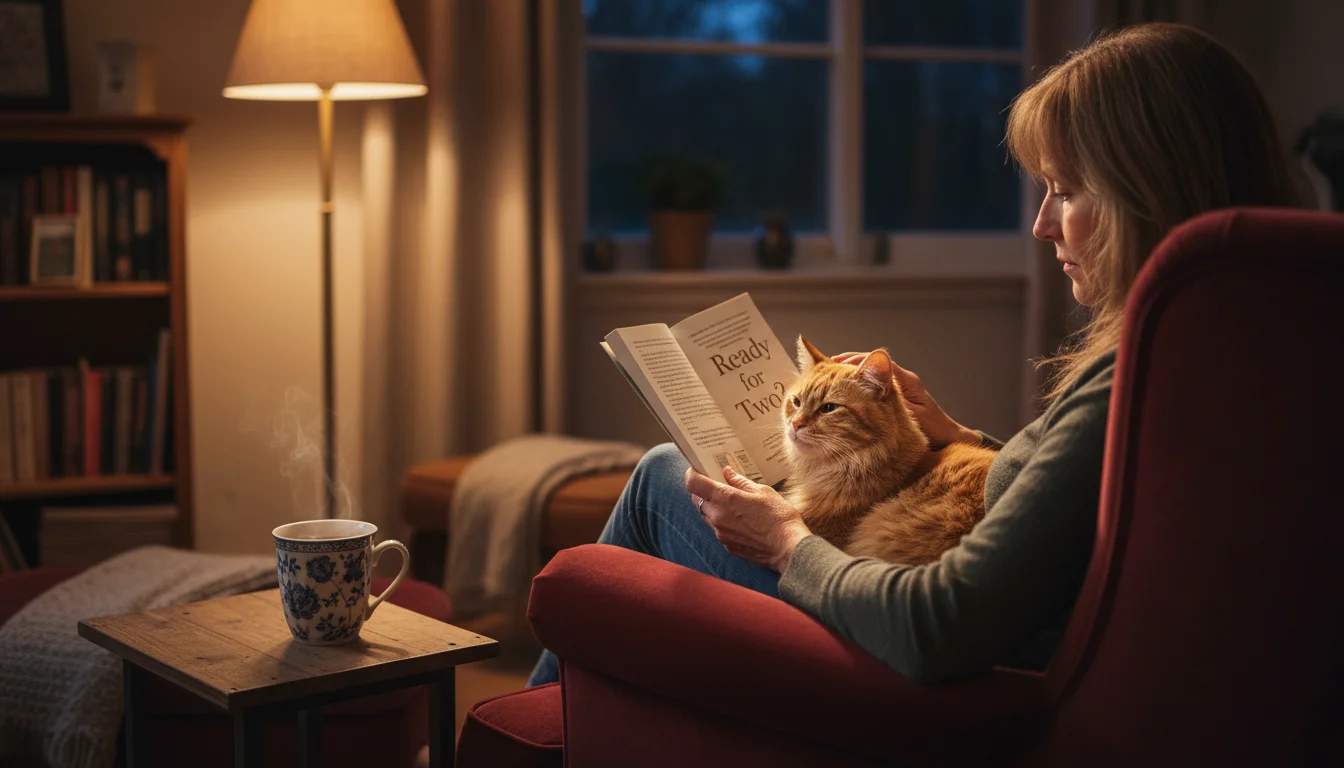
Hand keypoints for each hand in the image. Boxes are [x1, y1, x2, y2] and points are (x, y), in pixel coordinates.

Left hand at [685, 465, 811, 572]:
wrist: (788, 548)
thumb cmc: (778, 517)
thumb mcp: (762, 492)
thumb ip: (740, 481)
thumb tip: (727, 472)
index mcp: (725, 499)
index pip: (693, 483)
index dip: (692, 474)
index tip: (697, 469)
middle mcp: (717, 516)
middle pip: (696, 500)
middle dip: (703, 491)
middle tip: (717, 485)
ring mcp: (721, 533)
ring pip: (706, 516)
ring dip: (713, 507)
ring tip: (732, 504)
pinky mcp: (727, 546)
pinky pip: (718, 530)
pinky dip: (722, 522)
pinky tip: (740, 521)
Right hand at [831, 351, 979, 447]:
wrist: (946, 438)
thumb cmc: (932, 430)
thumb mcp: (912, 417)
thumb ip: (894, 401)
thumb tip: (873, 385)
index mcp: (906, 381)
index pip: (877, 364)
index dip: (854, 363)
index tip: (834, 365)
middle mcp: (901, 379)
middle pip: (868, 363)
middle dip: (844, 364)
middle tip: (821, 367)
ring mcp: (897, 387)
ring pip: (867, 374)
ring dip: (846, 373)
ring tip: (823, 376)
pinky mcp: (892, 396)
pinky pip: (869, 385)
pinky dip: (852, 386)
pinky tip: (838, 393)